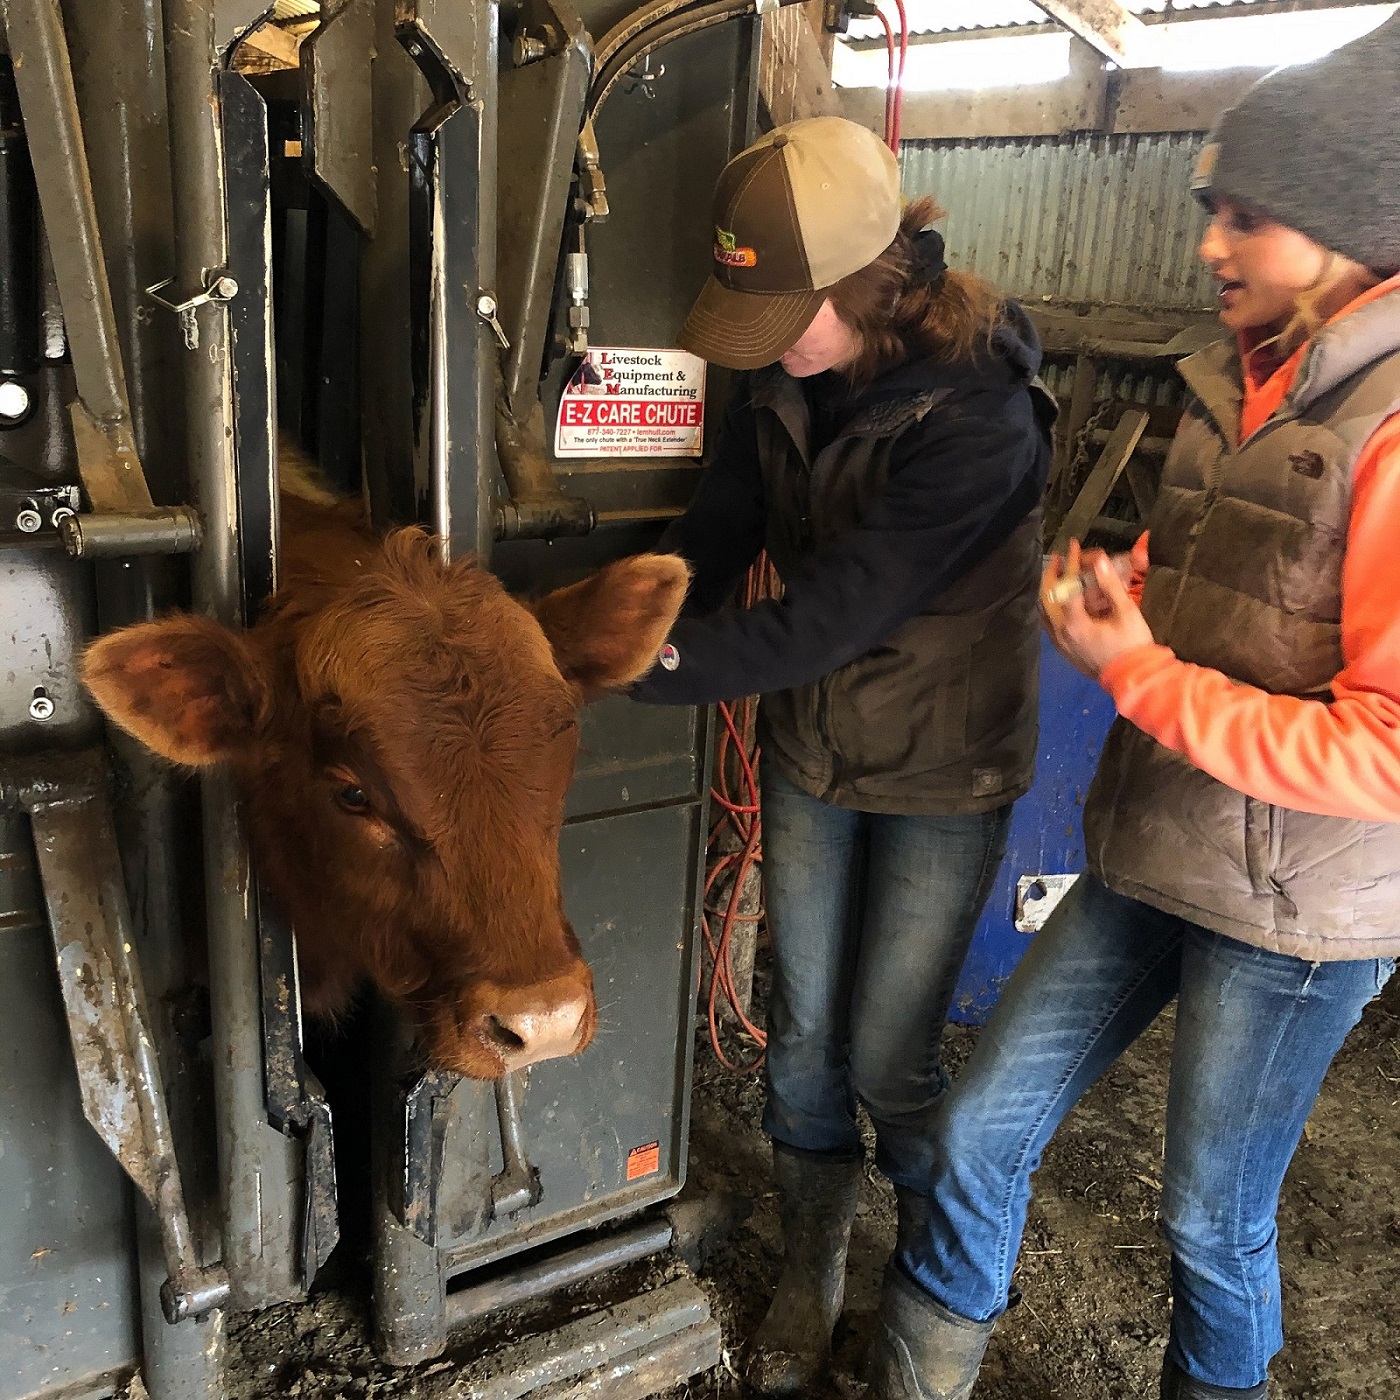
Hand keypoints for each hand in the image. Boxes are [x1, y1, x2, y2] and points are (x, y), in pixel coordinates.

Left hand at [1041, 540, 1153, 679]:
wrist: (1133, 679)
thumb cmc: (1133, 645)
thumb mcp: (1126, 612)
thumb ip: (1110, 585)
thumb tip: (1099, 560)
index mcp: (1074, 623)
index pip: (1065, 586)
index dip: (1069, 563)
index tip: (1074, 547)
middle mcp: (1060, 633)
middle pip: (1046, 598)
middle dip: (1052, 575)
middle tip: (1058, 557)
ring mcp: (1060, 644)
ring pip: (1045, 612)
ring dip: (1049, 592)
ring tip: (1056, 576)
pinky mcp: (1064, 651)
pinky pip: (1050, 625)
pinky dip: (1051, 608)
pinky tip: (1059, 601)